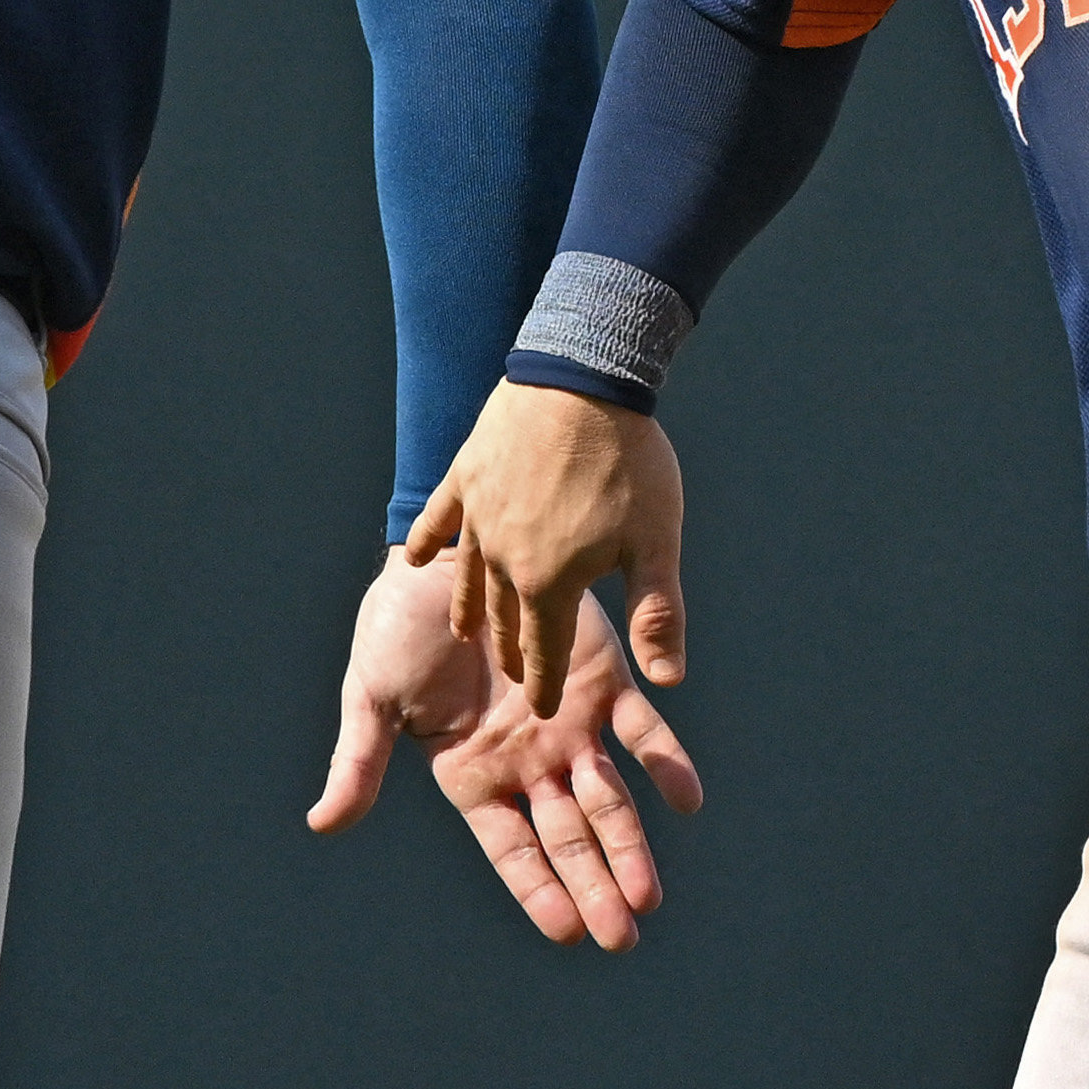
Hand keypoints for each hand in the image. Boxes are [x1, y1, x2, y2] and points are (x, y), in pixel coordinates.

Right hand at [307, 549, 705, 946]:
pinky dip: (665, 763)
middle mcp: (527, 764)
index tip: (567, 930)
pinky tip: (687, 799)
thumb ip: (360, 763)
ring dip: (630, 846)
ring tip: (648, 896)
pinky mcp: (602, 682)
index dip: (539, 888)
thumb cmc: (394, 629)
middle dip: (595, 885)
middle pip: (567, 837)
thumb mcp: (371, 699)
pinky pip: (642, 730)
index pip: (513, 848)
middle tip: (622, 936)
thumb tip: (322, 825)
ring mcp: (569, 727)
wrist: (441, 557)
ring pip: (607, 799)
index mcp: (474, 777)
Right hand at [400, 381, 685, 715]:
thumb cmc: (627, 463)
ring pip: (470, 578)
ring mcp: (478, 517)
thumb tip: (668, 682)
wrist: (582, 379)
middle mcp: (502, 560)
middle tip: (515, 673)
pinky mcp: (467, 476)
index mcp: (548, 583)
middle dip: (512, 651)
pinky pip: (440, 520)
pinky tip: (419, 558)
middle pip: (503, 620)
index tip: (544, 710)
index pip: (545, 652)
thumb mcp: (656, 545)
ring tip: (466, 631)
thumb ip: (657, 615)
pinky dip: (431, 542)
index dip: (547, 685)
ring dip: (470, 609)